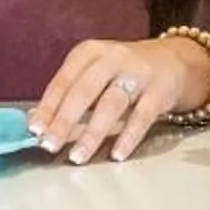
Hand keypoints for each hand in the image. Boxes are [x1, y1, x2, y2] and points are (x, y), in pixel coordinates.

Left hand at [30, 35, 209, 164]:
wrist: (174, 62)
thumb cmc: (124, 71)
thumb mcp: (95, 72)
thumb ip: (69, 93)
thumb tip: (38, 120)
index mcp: (90, 52)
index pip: (64, 80)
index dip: (48, 105)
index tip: (35, 129)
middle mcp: (113, 58)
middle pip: (84, 91)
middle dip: (64, 120)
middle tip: (49, 145)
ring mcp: (138, 74)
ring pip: (111, 104)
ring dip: (92, 133)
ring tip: (77, 156)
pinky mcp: (160, 92)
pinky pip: (142, 117)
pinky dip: (128, 137)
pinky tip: (116, 154)